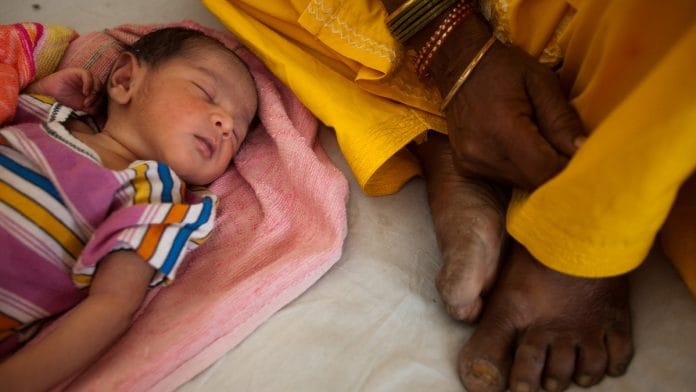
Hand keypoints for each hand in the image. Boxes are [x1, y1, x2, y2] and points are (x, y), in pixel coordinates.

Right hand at [25, 67, 101, 115]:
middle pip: (102, 91)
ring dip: (94, 94)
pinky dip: (89, 84)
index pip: (104, 97)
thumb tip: (103, 119)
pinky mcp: (78, 72)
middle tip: (87, 107)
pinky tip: (85, 92)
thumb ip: (92, 110)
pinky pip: (88, 75)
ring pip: (98, 83)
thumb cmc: (62, 103)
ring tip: (85, 103)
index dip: (100, 105)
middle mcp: (90, 85)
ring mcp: (85, 78)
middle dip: (97, 100)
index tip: (92, 112)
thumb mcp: (80, 109)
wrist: (46, 95)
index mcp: (92, 94)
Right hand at [443, 40, 585, 188]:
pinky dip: (518, 167)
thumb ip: (562, 119)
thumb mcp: (541, 82)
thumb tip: (582, 149)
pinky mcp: (466, 167)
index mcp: (503, 129)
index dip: (568, 166)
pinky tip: (517, 145)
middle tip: (563, 144)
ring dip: (536, 169)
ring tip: (538, 140)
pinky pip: (504, 178)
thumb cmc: (505, 68)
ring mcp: (470, 163)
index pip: (545, 169)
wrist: (458, 64)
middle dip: (554, 167)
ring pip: (520, 183)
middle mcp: (482, 153)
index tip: (578, 151)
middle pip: (534, 181)